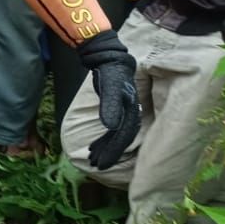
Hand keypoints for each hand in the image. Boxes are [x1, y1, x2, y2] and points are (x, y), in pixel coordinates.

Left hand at [78, 31, 140, 170]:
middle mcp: (130, 112)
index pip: (124, 135)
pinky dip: (105, 138)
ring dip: (106, 147)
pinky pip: (113, 127)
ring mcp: (125, 111)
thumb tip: (110, 126)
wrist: (110, 58)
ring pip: (117, 134)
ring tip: (93, 159)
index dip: (114, 150)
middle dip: (109, 152)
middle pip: (121, 137)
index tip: (102, 163)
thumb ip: (110, 106)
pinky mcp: (118, 108)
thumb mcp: (109, 87)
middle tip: (95, 165)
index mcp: (131, 109)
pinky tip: (95, 146)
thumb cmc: (111, 71)